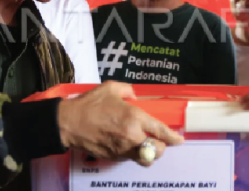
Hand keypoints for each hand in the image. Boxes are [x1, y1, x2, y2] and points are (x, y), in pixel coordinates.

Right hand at [57, 81, 183, 165]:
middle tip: (160, 142)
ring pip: (145, 159)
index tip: (179, 139)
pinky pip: (130, 159)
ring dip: (148, 154)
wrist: (68, 123)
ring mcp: (122, 149)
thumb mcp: (110, 88)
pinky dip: (133, 154)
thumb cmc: (89, 104)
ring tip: (146, 146)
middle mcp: (132, 136)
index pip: (161, 132)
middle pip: (157, 151)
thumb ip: (128, 90)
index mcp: (134, 118)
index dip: (173, 137)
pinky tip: (128, 145)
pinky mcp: (113, 157)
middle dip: (162, 148)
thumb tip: (136, 96)